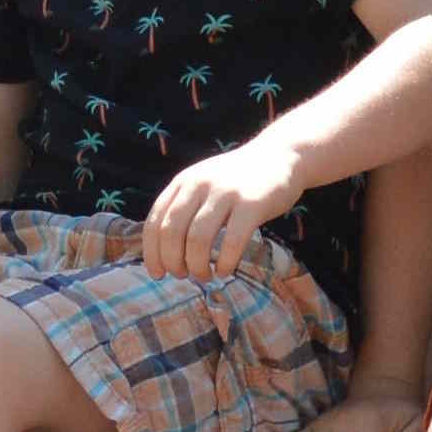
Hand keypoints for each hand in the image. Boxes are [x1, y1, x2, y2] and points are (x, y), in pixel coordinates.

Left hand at [140, 134, 305, 279]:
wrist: (279, 155)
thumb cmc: (237, 180)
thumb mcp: (203, 183)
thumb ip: (184, 207)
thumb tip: (164, 250)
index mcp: (183, 182)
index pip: (155, 222)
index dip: (152, 253)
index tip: (157, 274)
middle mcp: (199, 184)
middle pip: (172, 232)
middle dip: (173, 262)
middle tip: (182, 276)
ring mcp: (226, 193)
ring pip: (198, 239)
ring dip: (196, 266)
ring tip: (204, 275)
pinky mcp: (252, 204)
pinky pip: (232, 242)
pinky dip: (224, 263)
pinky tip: (225, 270)